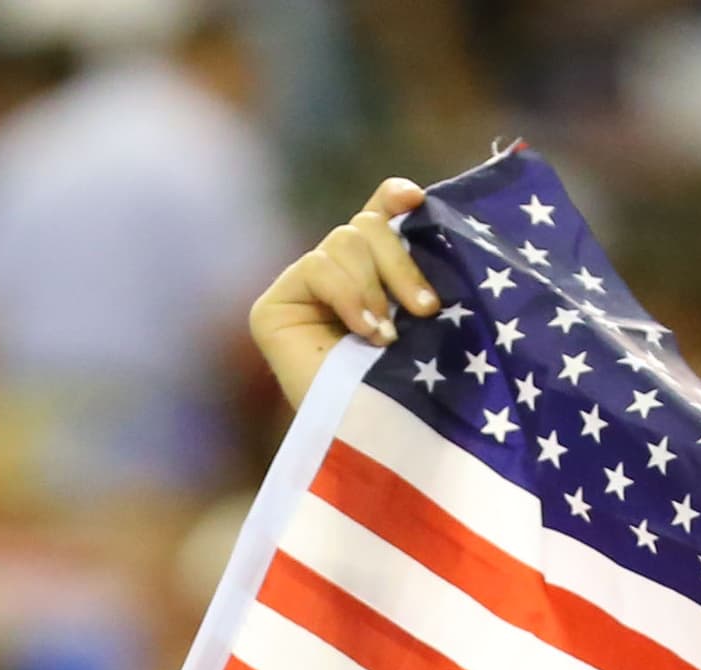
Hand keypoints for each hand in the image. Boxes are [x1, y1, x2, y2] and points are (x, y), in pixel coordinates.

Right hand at [248, 179, 435, 410]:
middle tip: (427, 308)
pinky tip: (363, 333)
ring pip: (344, 240)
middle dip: (400, 262)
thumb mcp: (422, 312)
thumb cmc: (408, 389)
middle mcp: (333, 278)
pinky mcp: (273, 309)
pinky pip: (317, 267)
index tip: (417, 200)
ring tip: (388, 336)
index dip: (393, 198)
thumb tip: (416, 196)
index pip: (377, 215)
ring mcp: (299, 292)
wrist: (374, 441)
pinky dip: (347, 296)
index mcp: (369, 275)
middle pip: (365, 225)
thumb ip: (413, 259)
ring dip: (375, 287)